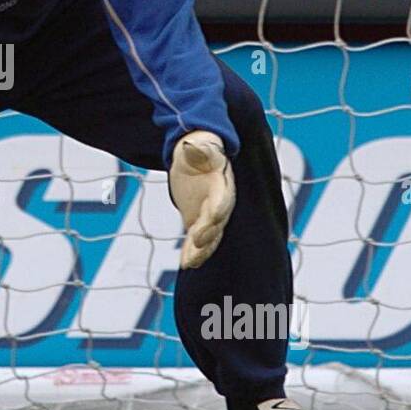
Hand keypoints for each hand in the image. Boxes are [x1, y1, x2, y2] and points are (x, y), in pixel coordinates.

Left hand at [168, 130, 235, 268]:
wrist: (197, 162)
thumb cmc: (200, 151)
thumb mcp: (199, 146)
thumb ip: (198, 149)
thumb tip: (189, 145)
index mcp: (223, 185)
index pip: (223, 199)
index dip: (219, 208)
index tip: (213, 217)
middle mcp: (220, 205)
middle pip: (217, 222)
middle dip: (209, 233)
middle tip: (198, 242)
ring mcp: (210, 218)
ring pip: (209, 238)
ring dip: (200, 251)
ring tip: (190, 262)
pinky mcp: (198, 225)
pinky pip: (196, 242)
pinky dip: (191, 253)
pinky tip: (186, 264)